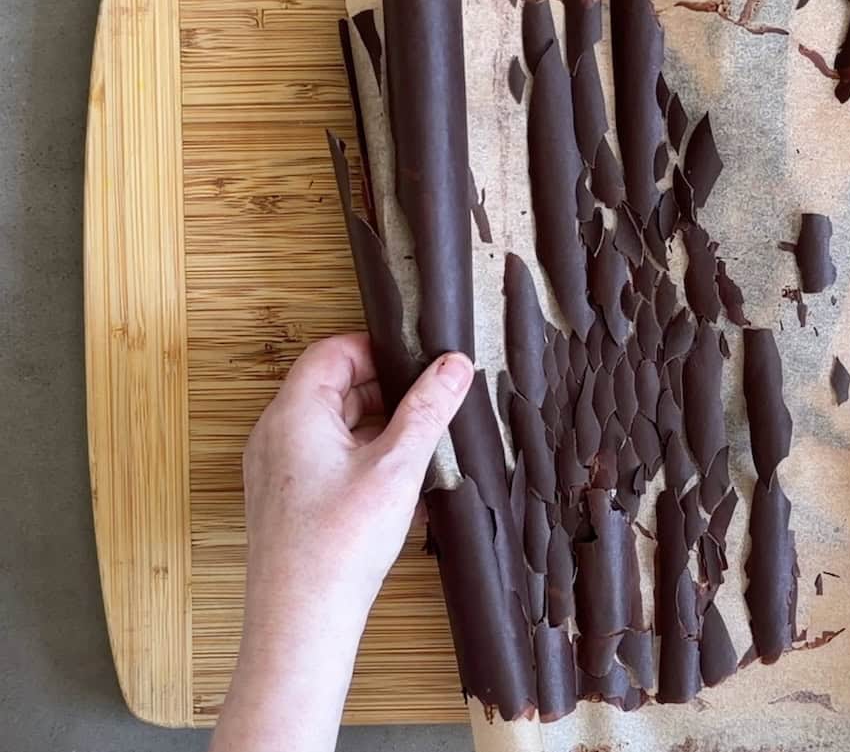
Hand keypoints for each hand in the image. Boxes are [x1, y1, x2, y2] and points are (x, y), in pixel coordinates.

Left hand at [210, 334, 471, 751]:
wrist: (302, 620)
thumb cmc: (340, 544)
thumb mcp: (398, 466)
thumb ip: (428, 409)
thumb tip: (454, 365)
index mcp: (294, 413)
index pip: (333, 351)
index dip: (377, 350)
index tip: (418, 365)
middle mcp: (275, 435)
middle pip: (331, 386)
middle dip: (384, 390)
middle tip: (429, 404)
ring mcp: (275, 469)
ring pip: (330, 424)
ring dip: (376, 427)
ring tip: (418, 448)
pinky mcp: (285, 500)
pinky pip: (324, 458)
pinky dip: (361, 457)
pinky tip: (397, 486)